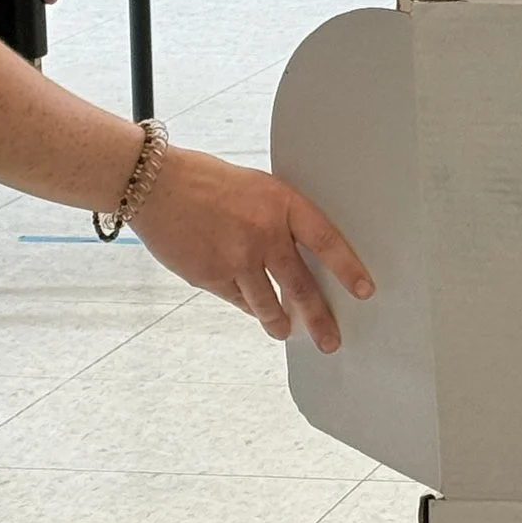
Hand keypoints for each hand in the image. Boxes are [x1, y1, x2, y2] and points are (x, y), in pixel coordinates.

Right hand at [132, 145, 374, 349]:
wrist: (156, 185)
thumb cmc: (206, 182)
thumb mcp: (256, 188)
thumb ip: (279, 219)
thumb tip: (297, 255)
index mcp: (281, 205)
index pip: (327, 241)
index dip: (348, 268)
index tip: (364, 290)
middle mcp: (264, 235)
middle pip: (301, 287)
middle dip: (319, 319)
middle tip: (330, 340)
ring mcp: (237, 259)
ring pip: (269, 305)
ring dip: (279, 323)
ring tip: (285, 331)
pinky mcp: (211, 277)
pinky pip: (238, 300)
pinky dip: (246, 304)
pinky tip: (250, 305)